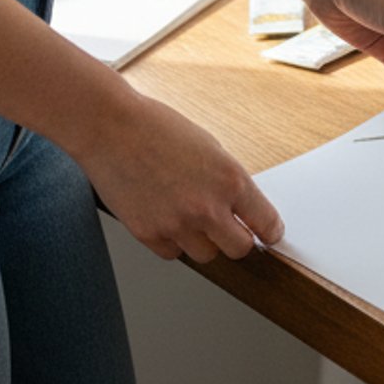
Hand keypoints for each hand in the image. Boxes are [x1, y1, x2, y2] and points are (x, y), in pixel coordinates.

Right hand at [76, 90, 283, 262]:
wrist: (112, 129)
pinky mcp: (149, 234)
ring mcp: (177, 224)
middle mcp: (207, 207)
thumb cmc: (159, 129)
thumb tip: (239, 207)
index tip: (270, 234)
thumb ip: (226, 180)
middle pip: (239, 249)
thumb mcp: (210, 148)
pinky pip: (173, 253)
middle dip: (238, 240)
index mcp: (230, 180)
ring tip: (191, 217)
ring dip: (204, 242)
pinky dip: (174, 243)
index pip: (266, 222)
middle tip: (230, 229)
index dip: (271, 231)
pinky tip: (167, 219)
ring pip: (206, 255)